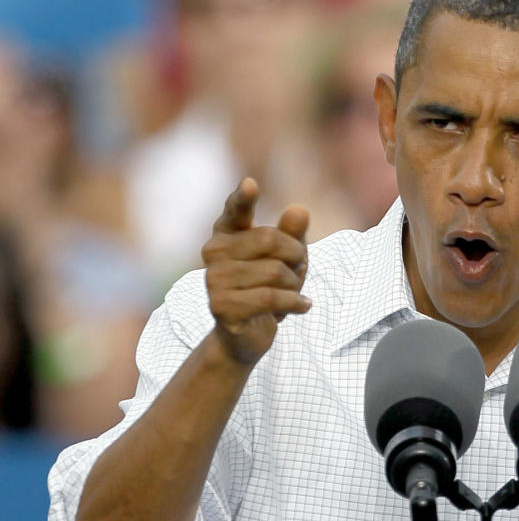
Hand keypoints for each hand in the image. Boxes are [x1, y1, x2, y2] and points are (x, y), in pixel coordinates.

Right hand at [202, 177, 310, 364]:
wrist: (247, 336)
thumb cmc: (267, 289)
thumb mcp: (286, 260)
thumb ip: (293, 235)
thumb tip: (300, 210)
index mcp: (226, 233)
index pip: (234, 210)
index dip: (242, 198)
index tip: (251, 184)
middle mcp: (214, 252)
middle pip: (270, 239)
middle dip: (296, 256)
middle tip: (300, 271)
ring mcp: (214, 280)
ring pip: (274, 272)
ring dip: (296, 285)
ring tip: (294, 293)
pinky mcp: (221, 306)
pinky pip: (270, 297)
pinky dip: (295, 303)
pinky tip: (303, 307)